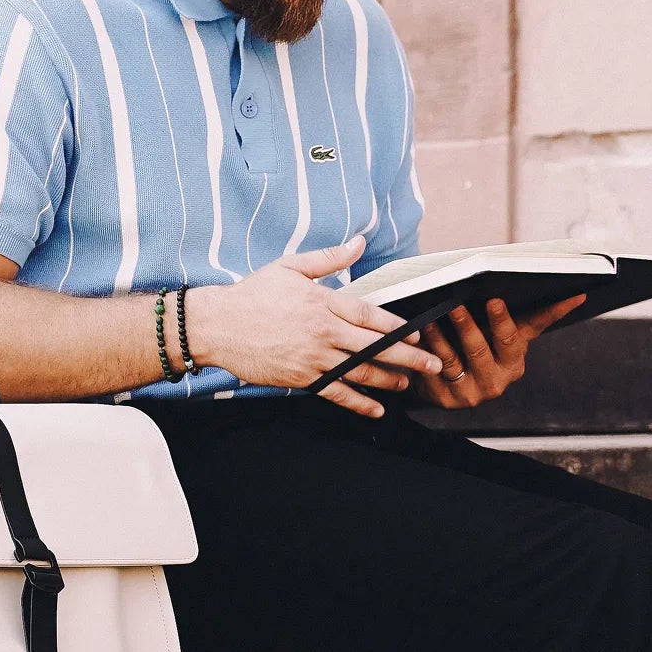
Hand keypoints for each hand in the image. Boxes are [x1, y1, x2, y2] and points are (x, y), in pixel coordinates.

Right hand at [183, 237, 445, 416]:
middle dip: (408, 357)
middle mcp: (322, 332)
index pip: (370, 316)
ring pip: (360, 373)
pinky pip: (336, 393)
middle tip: (434, 365)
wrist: (217, 325)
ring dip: (388, 380)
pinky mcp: (300, 378)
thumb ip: (329, 259)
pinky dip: (358, 403)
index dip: (398, 326)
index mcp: (322, 302)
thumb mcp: (290, 267)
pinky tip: (377, 408)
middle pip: (374, 347)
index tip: (419, 333)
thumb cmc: (253, 293)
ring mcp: (312, 358)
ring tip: (409, 384)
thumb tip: (359, 242)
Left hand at [416, 293, 585, 408]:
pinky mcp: (446, 400)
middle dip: (468, 326)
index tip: (493, 299)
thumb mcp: (507, 334)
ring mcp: (470, 394)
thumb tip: (577, 295)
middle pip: (481, 351)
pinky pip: (433, 371)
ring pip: (453, 360)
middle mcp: (496, 382)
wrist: (452, 382)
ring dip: (441, 335)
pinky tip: (419, 333)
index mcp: (514, 362)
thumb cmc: (484, 348)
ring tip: (433, 314)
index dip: (503, 320)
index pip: (513, 338)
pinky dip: (426, 349)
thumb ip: (536, 316)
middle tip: (457, 305)